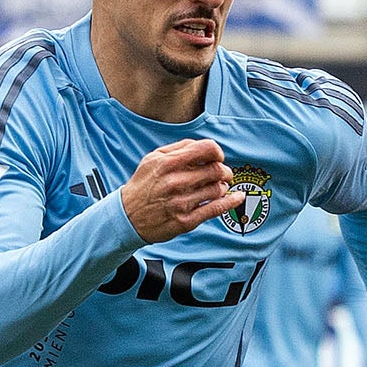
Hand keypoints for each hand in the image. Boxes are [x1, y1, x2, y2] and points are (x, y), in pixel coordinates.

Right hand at [120, 137, 238, 243]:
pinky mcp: (187, 220)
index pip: (206, 149)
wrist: (128, 216)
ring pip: (218, 189)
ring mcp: (182, 202)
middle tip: (223, 173)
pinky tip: (238, 198)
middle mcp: (175, 182)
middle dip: (224, 170)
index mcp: (168, 163)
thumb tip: (204, 146)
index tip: (217, 157)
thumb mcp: (153, 159)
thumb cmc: (144, 184)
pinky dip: (232, 202)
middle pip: (216, 170)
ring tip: (218, 186)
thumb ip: (179, 149)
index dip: (217, 152)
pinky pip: (216, 209)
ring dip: (223, 186)